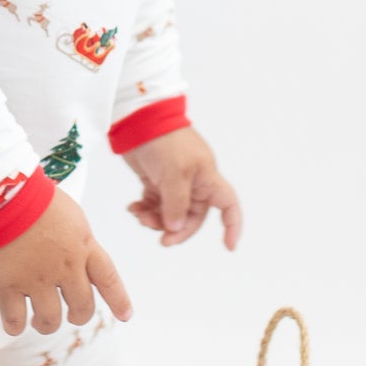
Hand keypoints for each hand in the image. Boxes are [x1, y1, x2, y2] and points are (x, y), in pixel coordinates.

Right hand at [0, 185, 133, 335]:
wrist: (3, 195)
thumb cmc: (35, 195)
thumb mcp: (71, 214)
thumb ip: (78, 239)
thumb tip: (79, 254)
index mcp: (84, 246)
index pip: (108, 279)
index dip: (119, 300)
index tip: (125, 316)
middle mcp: (66, 267)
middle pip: (82, 306)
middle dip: (78, 316)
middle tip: (70, 315)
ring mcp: (37, 279)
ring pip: (50, 319)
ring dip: (46, 324)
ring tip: (38, 322)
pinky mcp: (8, 285)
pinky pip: (14, 318)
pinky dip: (15, 326)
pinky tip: (14, 325)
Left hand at [123, 126, 242, 250]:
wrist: (138, 119)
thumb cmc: (164, 140)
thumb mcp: (175, 173)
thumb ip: (177, 204)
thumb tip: (176, 227)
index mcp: (206, 178)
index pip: (228, 205)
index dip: (232, 226)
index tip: (228, 247)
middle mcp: (193, 182)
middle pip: (192, 217)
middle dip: (177, 229)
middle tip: (162, 239)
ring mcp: (173, 182)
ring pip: (170, 213)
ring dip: (156, 220)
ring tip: (140, 215)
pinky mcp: (155, 180)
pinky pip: (154, 204)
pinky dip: (145, 209)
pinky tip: (133, 208)